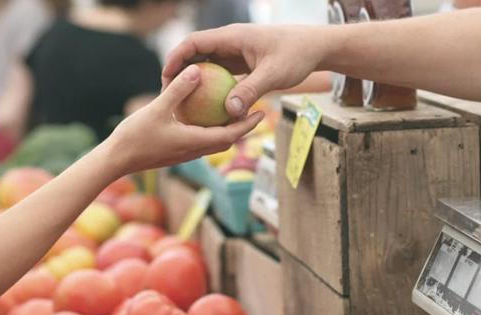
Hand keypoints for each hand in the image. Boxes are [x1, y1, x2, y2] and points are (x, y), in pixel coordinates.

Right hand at [104, 64, 264, 176]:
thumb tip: (197, 70)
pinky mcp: (177, 152)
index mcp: (195, 142)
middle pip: (227, 141)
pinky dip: (210, 130)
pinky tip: (204, 116)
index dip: (248, 124)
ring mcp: (185, 154)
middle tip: (254, 110)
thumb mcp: (157, 108)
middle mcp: (194, 151)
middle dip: (243, 128)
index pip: (231, 135)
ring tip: (234, 113)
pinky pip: (200, 141)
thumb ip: (178, 90)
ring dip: (227, 130)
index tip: (262, 112)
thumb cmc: (135, 136)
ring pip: (214, 142)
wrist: (116, 160)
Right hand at [162, 24, 327, 117]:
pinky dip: (212, 88)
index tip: (166, 77)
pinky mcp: (242, 63)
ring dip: (195, 81)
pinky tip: (207, 107)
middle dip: (180, 72)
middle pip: (196, 53)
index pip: (194, 42)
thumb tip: (229, 111)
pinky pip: (220, 74)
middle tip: (168, 94)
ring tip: (183, 103)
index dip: (176, 58)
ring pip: (207, 65)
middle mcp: (230, 42)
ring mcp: (235, 52)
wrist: (315, 48)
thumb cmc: (296, 55)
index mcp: (232, 37)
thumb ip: (251, 91)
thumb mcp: (273, 74)